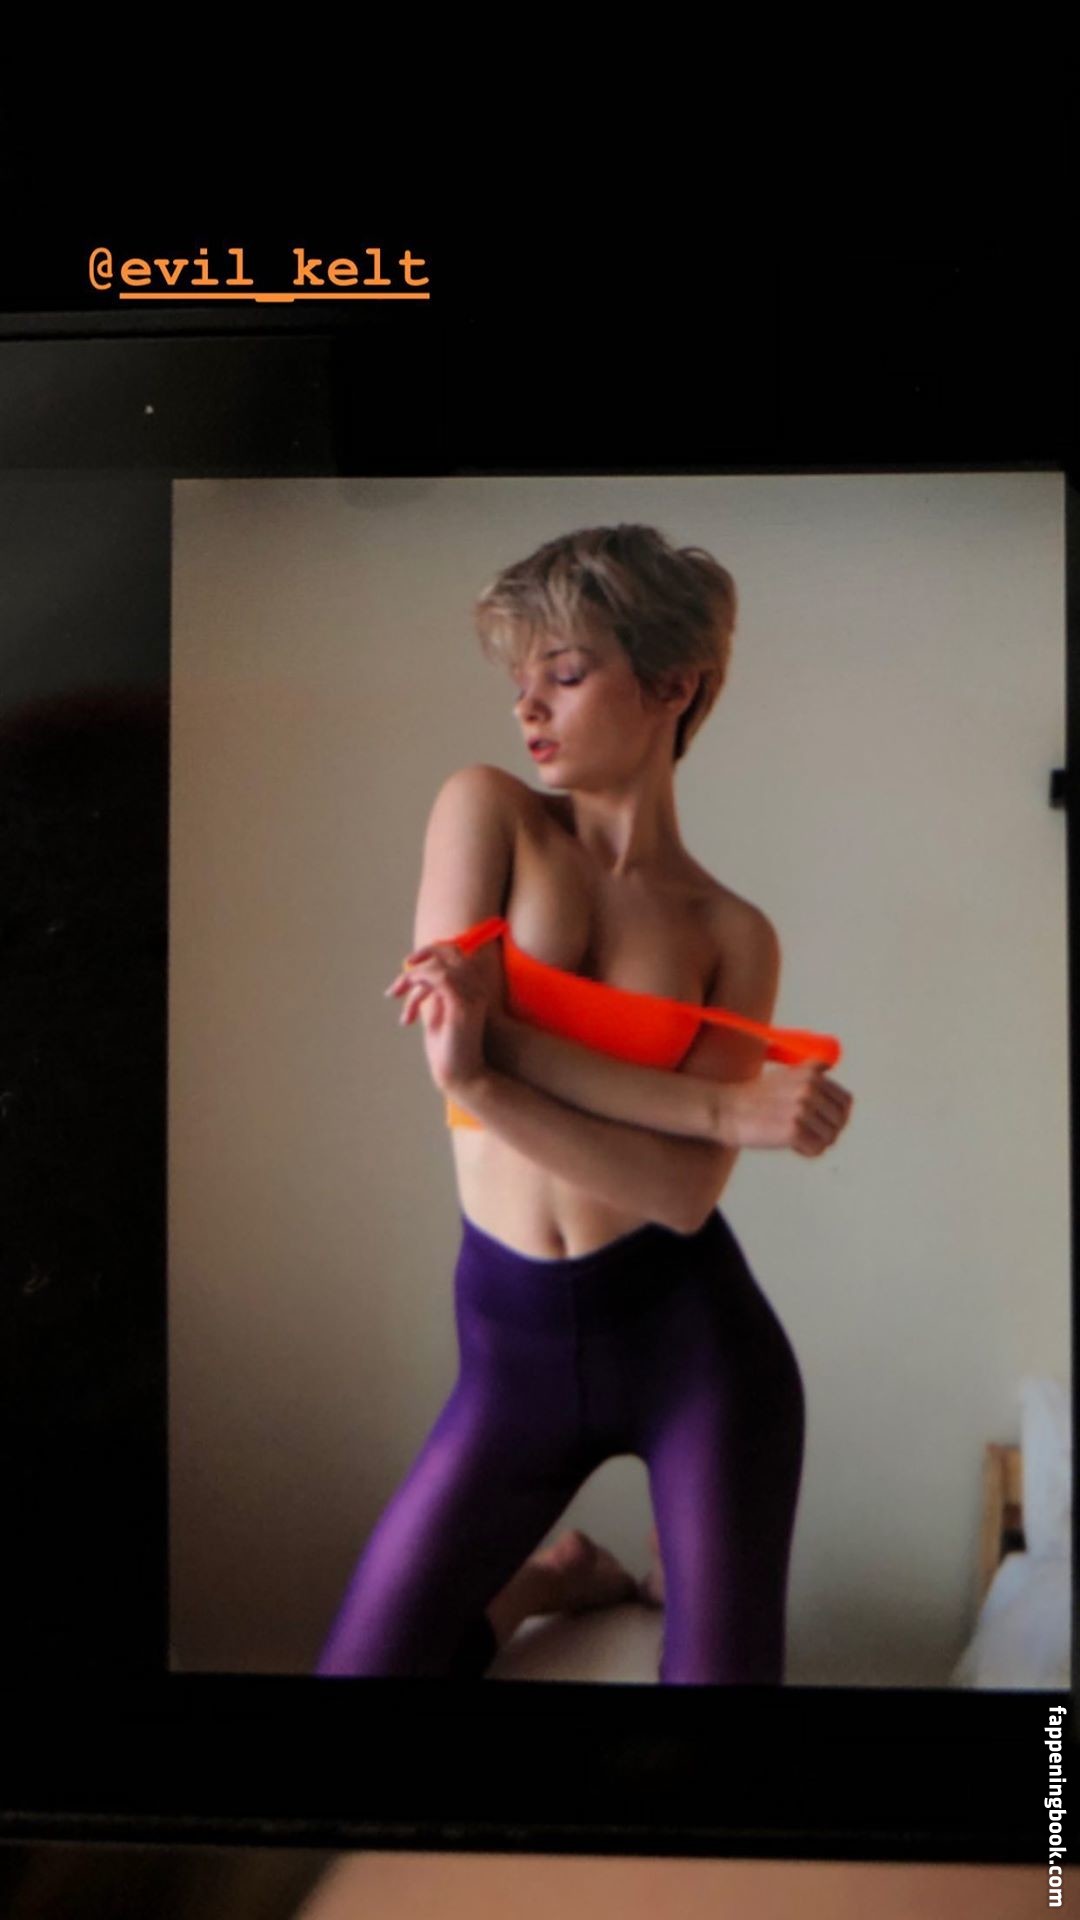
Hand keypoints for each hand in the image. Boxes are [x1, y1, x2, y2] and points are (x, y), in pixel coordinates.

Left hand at [384, 942, 490, 1095]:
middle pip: (450, 950)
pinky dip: (419, 984)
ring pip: (440, 965)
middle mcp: (477, 986)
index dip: (431, 951)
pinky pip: (440, 978)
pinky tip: (410, 1008)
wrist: (463, 1075)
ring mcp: (473, 994)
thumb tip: (417, 981)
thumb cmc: (449, 1048)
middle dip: (422, 956)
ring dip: (412, 977)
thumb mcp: (439, 1014)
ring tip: (396, 995)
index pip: (454, 952)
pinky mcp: (463, 1004)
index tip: (408, 964)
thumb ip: (433, 994)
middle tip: (401, 973)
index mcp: (473, 987)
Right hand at [725, 1063, 852, 1155]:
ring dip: (816, 1142)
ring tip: (797, 1138)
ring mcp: (802, 1110)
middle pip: (840, 1121)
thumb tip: (830, 1065)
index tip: (823, 1121)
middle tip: (809, 1133)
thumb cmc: (756, 1096)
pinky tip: (792, 1145)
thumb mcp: (786, 1073)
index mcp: (811, 1075)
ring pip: (830, 1138)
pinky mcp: (793, 1131)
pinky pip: (816, 1150)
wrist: (727, 1110)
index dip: (838, 1114)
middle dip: (828, 1130)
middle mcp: (809, 1089)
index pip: (845, 1101)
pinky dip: (807, 1151)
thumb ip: (811, 1070)